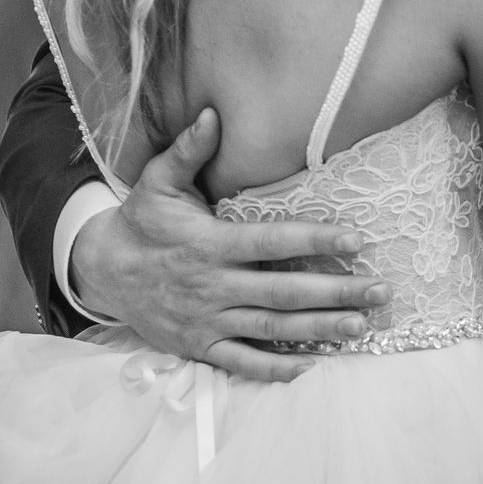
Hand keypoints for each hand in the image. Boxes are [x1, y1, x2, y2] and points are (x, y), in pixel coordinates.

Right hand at [70, 107, 391, 381]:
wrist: (101, 273)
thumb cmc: (140, 223)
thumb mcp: (157, 181)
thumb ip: (189, 150)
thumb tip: (214, 113)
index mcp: (208, 244)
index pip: (271, 242)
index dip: (315, 239)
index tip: (356, 239)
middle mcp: (212, 286)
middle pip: (284, 292)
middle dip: (336, 293)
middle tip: (380, 291)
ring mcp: (207, 321)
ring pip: (272, 330)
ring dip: (319, 330)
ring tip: (362, 327)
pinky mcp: (199, 346)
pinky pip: (241, 364)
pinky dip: (275, 370)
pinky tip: (311, 367)